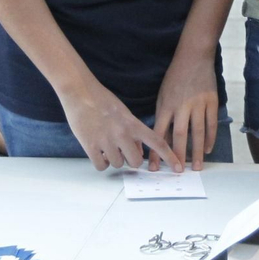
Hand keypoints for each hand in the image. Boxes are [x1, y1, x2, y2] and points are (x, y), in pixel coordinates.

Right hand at [63, 89, 181, 172]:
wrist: (80, 92)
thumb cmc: (102, 100)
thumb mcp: (124, 113)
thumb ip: (134, 131)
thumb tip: (140, 151)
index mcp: (133, 124)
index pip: (157, 142)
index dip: (170, 156)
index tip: (178, 168)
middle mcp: (122, 134)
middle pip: (136, 162)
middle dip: (131, 160)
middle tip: (123, 152)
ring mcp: (106, 141)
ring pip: (117, 165)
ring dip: (113, 160)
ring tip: (107, 146)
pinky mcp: (90, 146)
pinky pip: (101, 166)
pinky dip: (101, 162)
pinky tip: (98, 152)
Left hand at [153, 51, 218, 169]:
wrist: (194, 57)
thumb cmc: (175, 78)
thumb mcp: (163, 96)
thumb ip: (163, 117)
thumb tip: (163, 140)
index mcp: (166, 105)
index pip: (159, 133)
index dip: (156, 151)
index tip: (154, 167)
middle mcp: (182, 106)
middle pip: (179, 135)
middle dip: (178, 155)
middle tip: (179, 171)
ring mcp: (199, 103)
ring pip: (198, 132)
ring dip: (197, 151)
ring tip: (197, 166)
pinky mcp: (212, 101)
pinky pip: (212, 123)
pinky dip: (210, 138)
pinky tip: (208, 149)